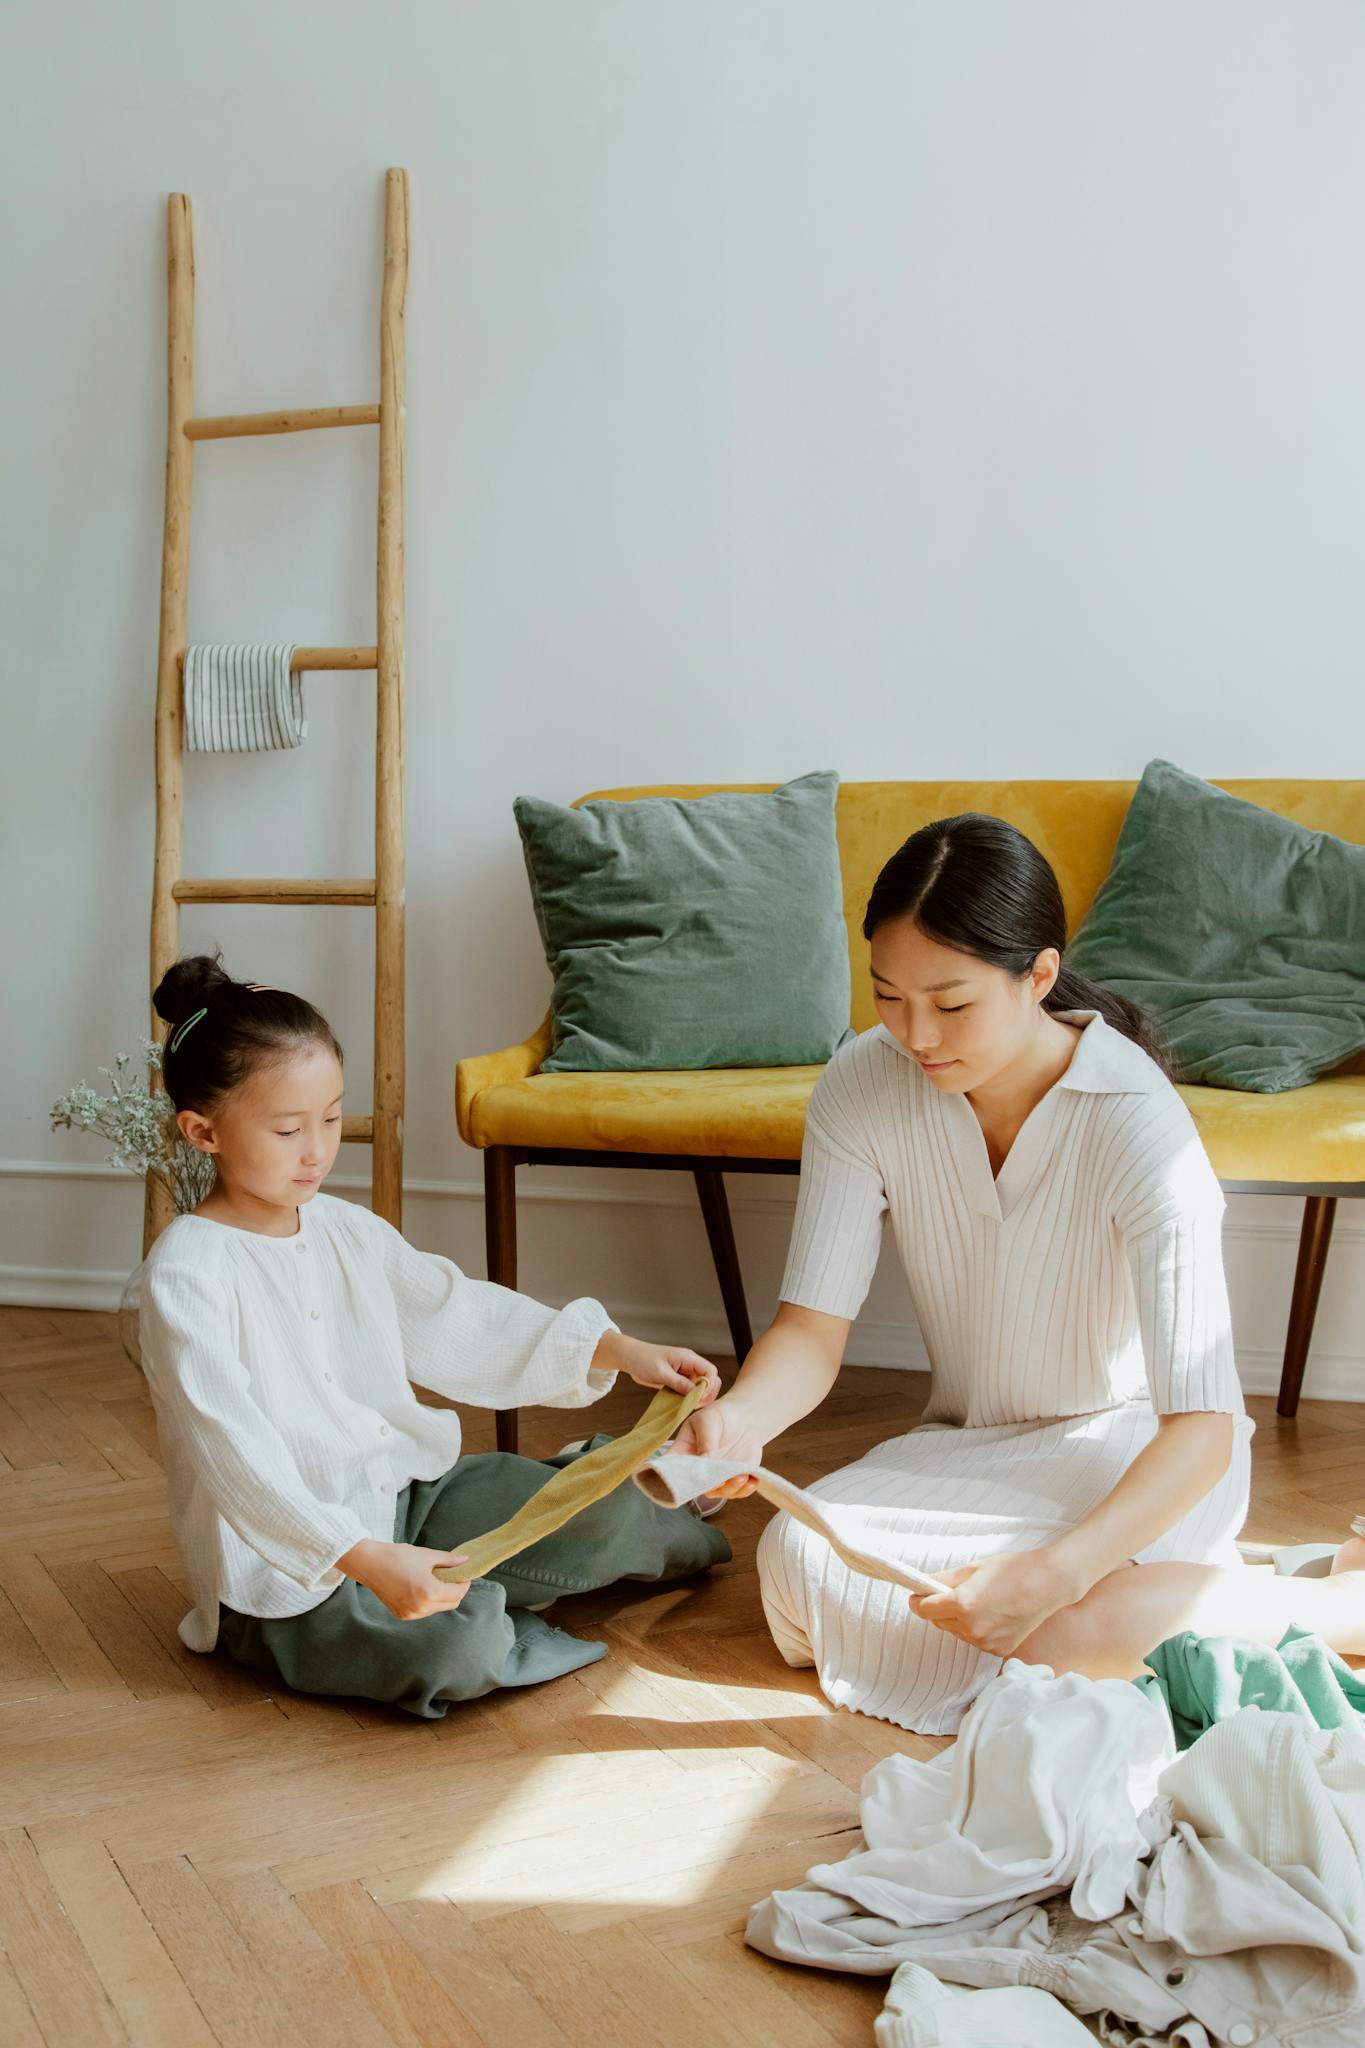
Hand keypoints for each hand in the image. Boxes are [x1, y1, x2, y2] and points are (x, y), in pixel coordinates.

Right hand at [338, 1539, 471, 1621]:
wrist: (369, 1564)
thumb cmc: (397, 1557)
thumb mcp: (426, 1555)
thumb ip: (449, 1561)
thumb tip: (466, 1561)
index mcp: (429, 1592)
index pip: (458, 1593)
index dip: (464, 1582)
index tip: (463, 1573)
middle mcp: (420, 1608)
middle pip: (451, 1603)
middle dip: (455, 1590)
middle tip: (451, 1575)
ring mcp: (411, 1614)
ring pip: (438, 1608)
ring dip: (442, 1596)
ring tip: (434, 1579)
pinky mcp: (402, 1615)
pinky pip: (424, 1611)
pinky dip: (429, 1601)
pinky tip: (422, 1587)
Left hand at [593, 1331, 720, 1405]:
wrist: (631, 1358)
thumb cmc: (643, 1359)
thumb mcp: (660, 1373)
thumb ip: (678, 1383)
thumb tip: (694, 1392)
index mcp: (688, 1358)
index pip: (710, 1371)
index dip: (709, 1386)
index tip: (699, 1397)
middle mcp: (689, 1365)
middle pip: (709, 1379)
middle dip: (706, 1393)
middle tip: (695, 1405)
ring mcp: (685, 1373)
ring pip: (700, 1387)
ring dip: (697, 1397)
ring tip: (688, 1406)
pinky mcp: (679, 1380)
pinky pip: (689, 1390)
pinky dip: (688, 1398)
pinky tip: (682, 1404)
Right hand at [669, 1393, 767, 1499]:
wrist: (743, 1418)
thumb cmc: (719, 1416)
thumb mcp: (708, 1421)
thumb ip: (705, 1441)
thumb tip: (705, 1460)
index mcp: (683, 1453)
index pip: (671, 1469)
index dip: (671, 1479)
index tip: (682, 1481)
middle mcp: (698, 1470)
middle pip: (696, 1487)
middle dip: (709, 1486)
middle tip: (720, 1479)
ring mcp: (716, 1477)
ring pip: (719, 1492)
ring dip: (730, 1488)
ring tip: (741, 1476)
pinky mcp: (734, 1479)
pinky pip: (738, 1491)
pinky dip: (745, 1489)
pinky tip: (752, 1480)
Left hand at [908, 1547, 1080, 1658]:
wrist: (1048, 1583)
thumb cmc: (1012, 1570)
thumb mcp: (973, 1569)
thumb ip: (943, 1580)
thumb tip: (922, 1585)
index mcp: (963, 1605)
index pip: (924, 1610)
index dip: (918, 1601)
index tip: (917, 1595)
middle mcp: (972, 1628)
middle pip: (939, 1622)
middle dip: (940, 1609)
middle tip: (954, 1592)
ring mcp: (986, 1643)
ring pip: (957, 1632)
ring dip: (958, 1620)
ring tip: (980, 1601)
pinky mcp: (998, 1651)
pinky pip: (975, 1640)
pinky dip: (976, 1629)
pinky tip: (992, 1614)